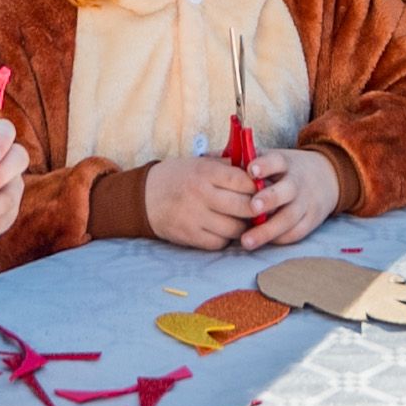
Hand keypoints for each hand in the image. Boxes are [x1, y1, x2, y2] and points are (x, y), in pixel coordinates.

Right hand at [140, 150, 262, 250]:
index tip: (261, 190)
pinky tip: (223, 230)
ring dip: (242, 227)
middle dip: (256, 209)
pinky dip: (225, 238)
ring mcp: (194, 217)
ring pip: (235, 229)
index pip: (245, 181)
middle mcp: (201, 194)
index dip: (258, 187)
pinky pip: (219, 243)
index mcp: (205, 171)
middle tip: (259, 209)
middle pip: (245, 207)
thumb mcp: (200, 162)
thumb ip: (227, 166)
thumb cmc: (178, 177)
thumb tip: (259, 174)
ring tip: (241, 220)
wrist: (143, 196)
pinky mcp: (188, 235)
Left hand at [240, 143, 343, 249]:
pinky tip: (261, 243)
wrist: (325, 177)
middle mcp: (297, 182)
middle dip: (270, 199)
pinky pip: (295, 233)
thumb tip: (206, 156)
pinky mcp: (311, 220)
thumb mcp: (270, 158)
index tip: (251, 170)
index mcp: (285, 163)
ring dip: (268, 230)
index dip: (265, 165)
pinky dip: (278, 239)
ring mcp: (306, 202)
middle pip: (286, 191)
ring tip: (246, 241)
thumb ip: (241, 158)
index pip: (276, 161)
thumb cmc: (284, 170)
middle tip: (252, 206)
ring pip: (289, 217)